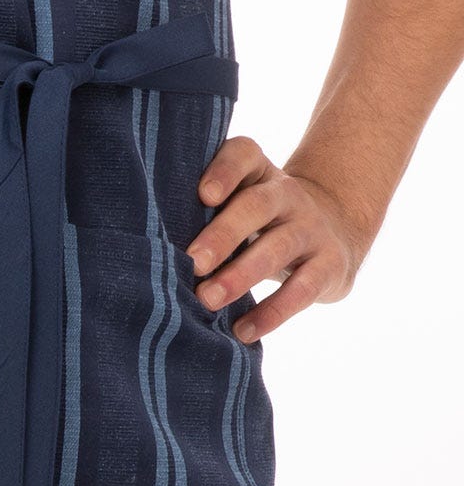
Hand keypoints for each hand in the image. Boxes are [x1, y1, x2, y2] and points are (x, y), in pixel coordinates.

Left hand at [188, 135, 370, 343]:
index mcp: (259, 171)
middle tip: (192, 263)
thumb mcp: (241, 199)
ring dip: (240, 275)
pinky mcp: (330, 264)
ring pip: (278, 247)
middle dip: (222, 234)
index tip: (202, 195)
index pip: (243, 155)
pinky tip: (243, 330)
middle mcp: (287, 194)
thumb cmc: (261, 217)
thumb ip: (205, 208)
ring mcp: (312, 228)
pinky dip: (271, 313)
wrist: (336, 226)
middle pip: (256, 206)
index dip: (225, 171)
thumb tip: (149, 243)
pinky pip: (302, 289)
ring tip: (207, 299)